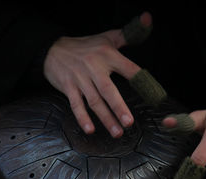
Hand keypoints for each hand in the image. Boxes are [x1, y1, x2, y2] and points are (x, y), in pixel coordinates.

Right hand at [43, 13, 151, 137]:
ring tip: (117, 132)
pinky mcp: (68, 87)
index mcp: (107, 55)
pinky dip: (82, 118)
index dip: (141, 80)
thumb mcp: (105, 38)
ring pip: (94, 101)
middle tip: (129, 123)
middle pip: (108, 90)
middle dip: (119, 107)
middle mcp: (94, 67)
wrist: (52, 49)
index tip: (153, 95)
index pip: (128, 68)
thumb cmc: (84, 46)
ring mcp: (80, 79)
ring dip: (105, 118)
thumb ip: (126, 35)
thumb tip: (146, 19)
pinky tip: (90, 130)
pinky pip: (75, 104)